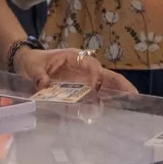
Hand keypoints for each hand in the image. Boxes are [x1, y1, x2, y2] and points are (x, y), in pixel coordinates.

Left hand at [21, 45, 137, 97]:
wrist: (28, 63)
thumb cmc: (33, 62)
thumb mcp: (33, 67)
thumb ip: (39, 76)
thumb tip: (44, 84)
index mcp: (74, 56)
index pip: (91, 64)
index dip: (95, 76)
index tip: (95, 88)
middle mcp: (83, 65)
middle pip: (105, 73)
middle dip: (119, 83)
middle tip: (133, 94)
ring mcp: (84, 76)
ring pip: (105, 82)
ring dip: (118, 91)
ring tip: (132, 100)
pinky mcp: (82, 85)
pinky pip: (97, 91)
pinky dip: (106, 97)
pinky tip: (115, 107)